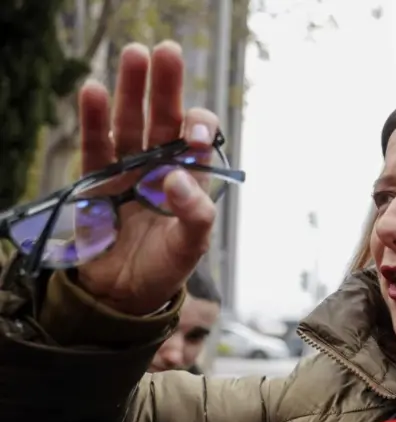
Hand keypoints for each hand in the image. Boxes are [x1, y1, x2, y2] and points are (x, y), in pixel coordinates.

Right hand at [76, 41, 218, 315]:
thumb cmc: (165, 267)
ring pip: (130, 122)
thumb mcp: (191, 246)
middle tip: (166, 52)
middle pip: (163, 119)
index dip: (198, 129)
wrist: (124, 292)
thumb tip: (175, 178)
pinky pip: (95, 144)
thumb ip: (194, 214)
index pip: (197, 141)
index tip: (196, 134)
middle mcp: (159, 166)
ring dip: (131, 90)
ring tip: (135, 55)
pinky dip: (93, 118)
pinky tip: (93, 89)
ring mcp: (126, 169)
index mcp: (190, 178)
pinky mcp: (96, 179)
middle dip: (166, 86)